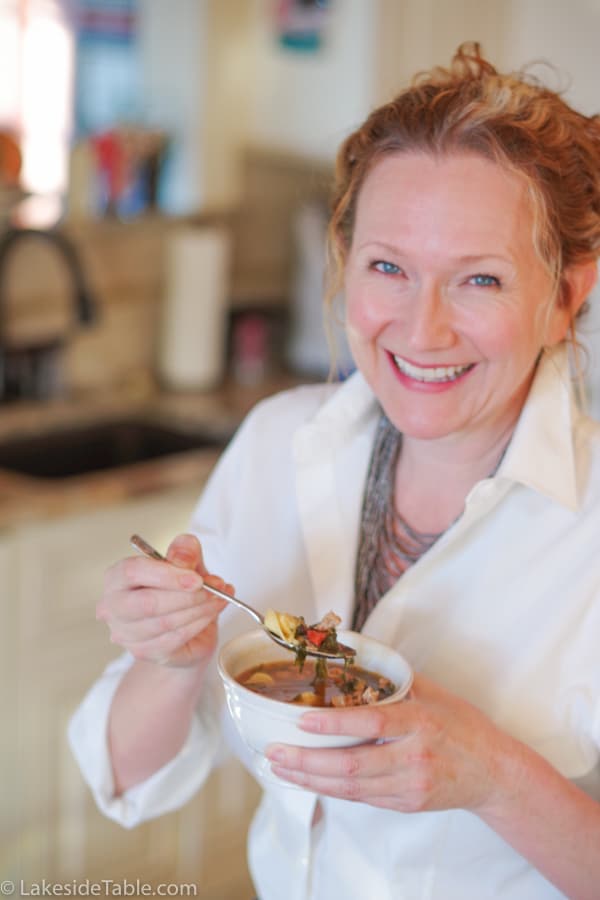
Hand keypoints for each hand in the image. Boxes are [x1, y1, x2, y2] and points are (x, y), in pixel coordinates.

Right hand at [97, 533, 231, 667]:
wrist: (184, 630)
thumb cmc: (179, 591)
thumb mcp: (187, 563)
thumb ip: (185, 552)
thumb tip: (184, 558)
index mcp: (116, 578)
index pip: (133, 572)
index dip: (167, 575)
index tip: (197, 578)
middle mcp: (113, 607)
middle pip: (146, 603)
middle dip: (186, 596)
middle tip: (213, 589)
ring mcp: (126, 634)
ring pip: (165, 622)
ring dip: (199, 609)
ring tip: (219, 598)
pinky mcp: (144, 652)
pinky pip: (175, 638)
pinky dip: (199, 624)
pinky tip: (211, 613)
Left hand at [266, 673, 510, 814]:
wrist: (494, 773)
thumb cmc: (463, 726)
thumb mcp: (435, 693)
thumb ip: (395, 680)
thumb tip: (355, 656)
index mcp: (420, 722)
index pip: (372, 723)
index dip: (334, 724)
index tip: (302, 721)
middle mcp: (413, 757)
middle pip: (352, 765)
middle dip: (307, 761)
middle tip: (274, 752)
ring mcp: (409, 786)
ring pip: (351, 788)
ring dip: (310, 779)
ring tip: (280, 767)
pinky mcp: (406, 804)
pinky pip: (361, 798)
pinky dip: (331, 789)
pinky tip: (309, 779)